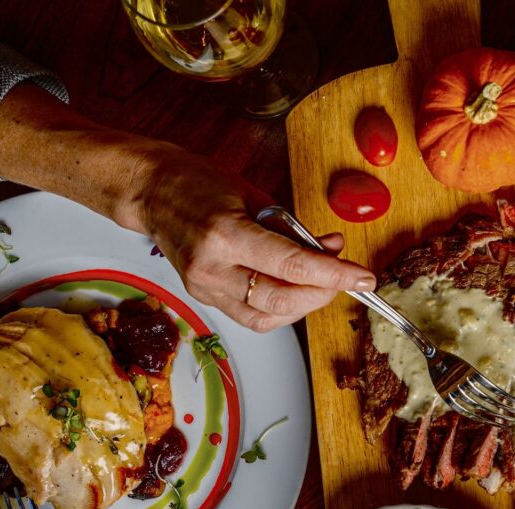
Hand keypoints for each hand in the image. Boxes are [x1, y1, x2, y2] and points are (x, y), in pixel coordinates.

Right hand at [127, 145, 375, 331]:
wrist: (152, 192)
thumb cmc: (200, 184)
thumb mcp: (255, 196)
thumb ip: (293, 229)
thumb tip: (331, 250)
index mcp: (225, 234)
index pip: (292, 265)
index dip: (334, 274)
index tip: (362, 277)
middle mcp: (212, 268)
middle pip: (281, 300)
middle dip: (323, 292)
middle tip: (345, 277)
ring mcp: (204, 288)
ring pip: (268, 317)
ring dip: (305, 304)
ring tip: (321, 282)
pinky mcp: (204, 298)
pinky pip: (252, 317)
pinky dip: (282, 309)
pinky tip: (295, 290)